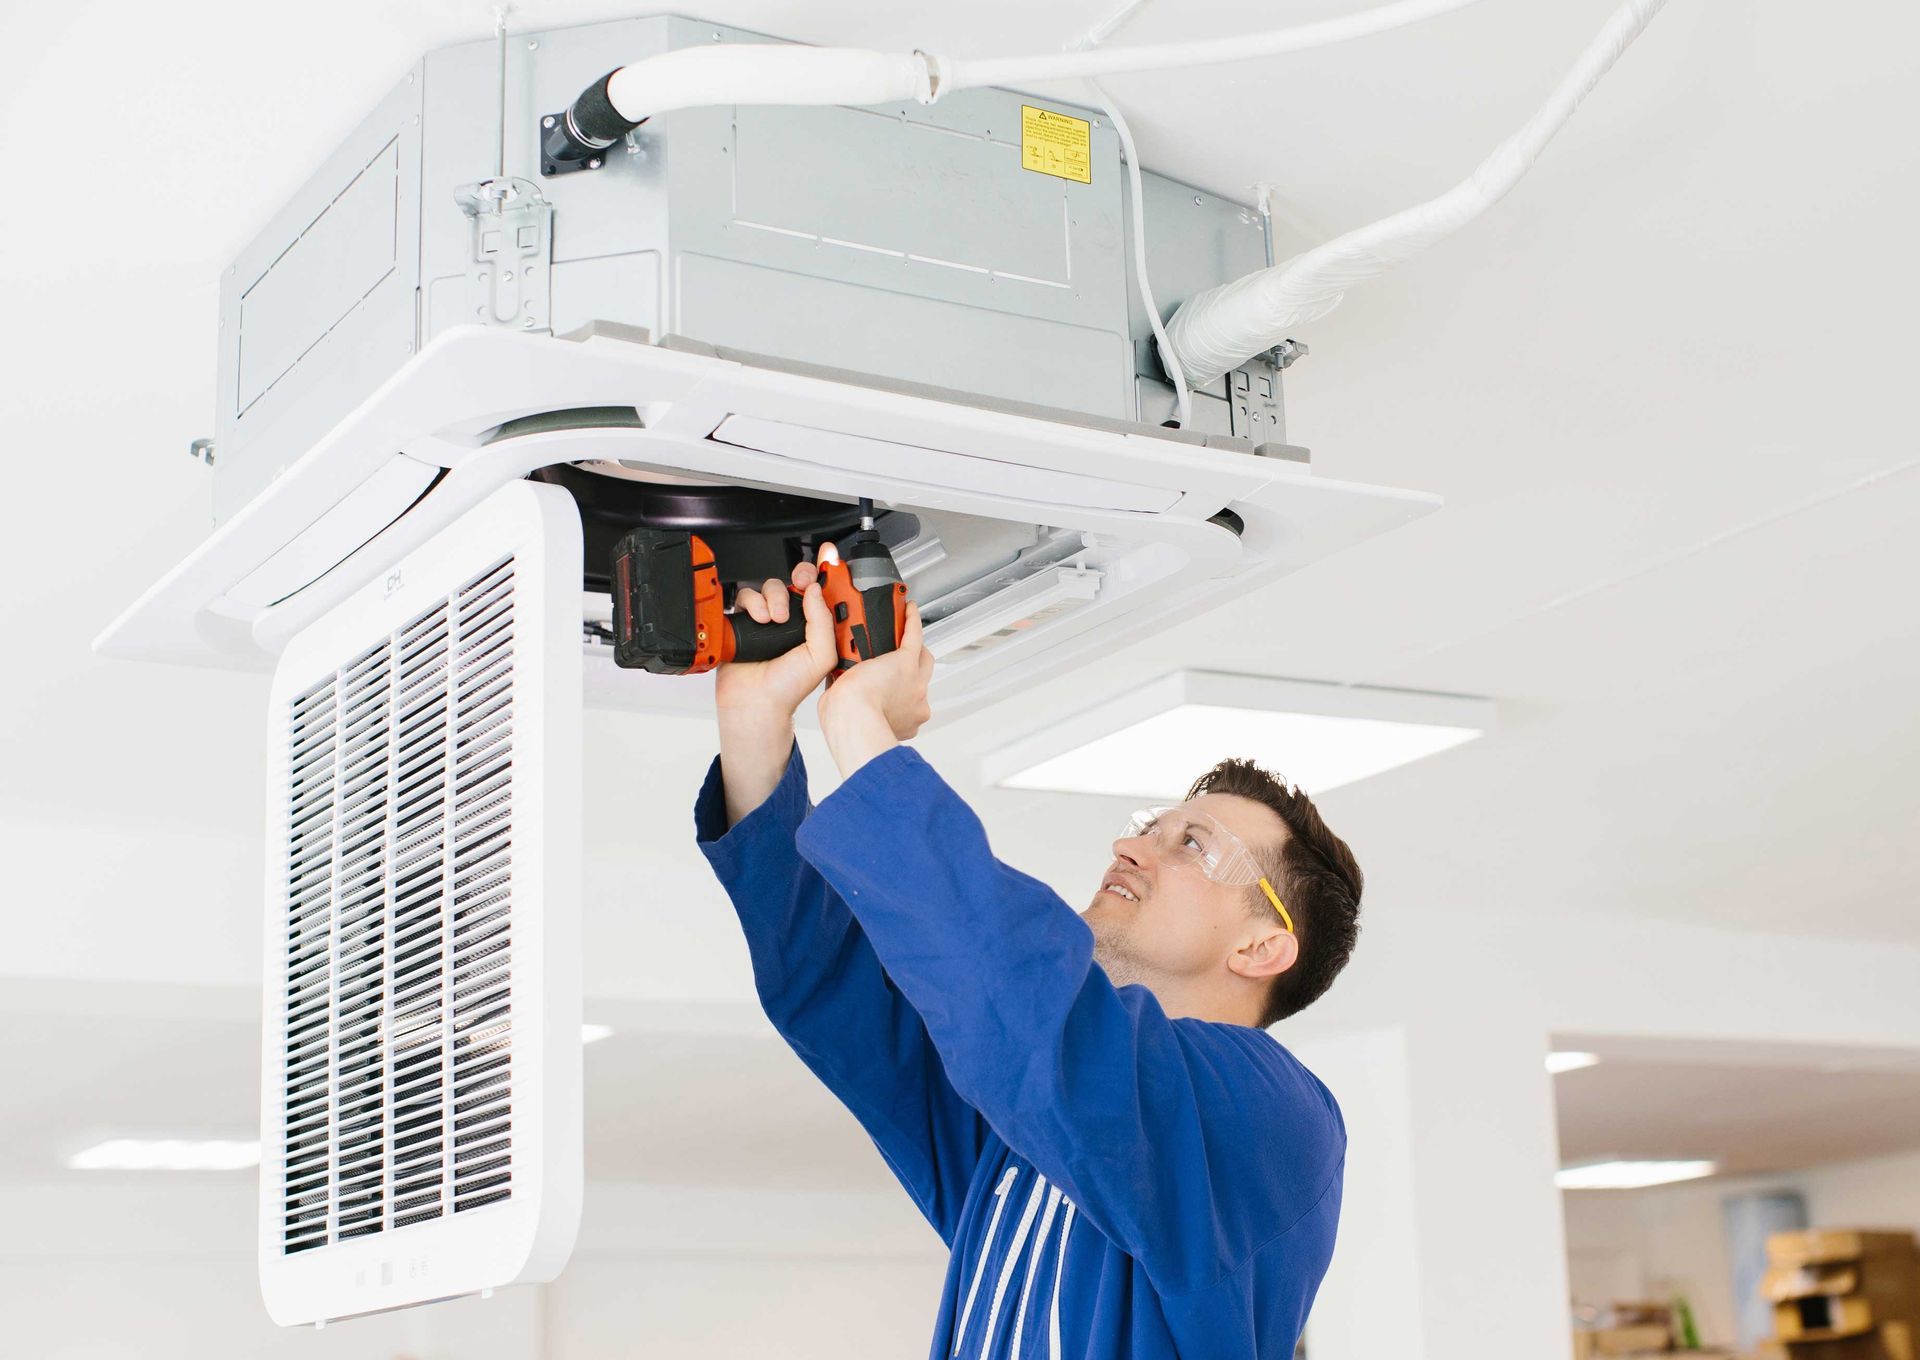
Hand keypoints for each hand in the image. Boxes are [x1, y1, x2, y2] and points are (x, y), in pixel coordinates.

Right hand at [712, 559, 836, 723]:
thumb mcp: (821, 655)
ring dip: (774, 598)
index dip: (825, 571)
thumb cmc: (788, 687)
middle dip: (798, 577)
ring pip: (770, 585)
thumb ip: (823, 621)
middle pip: (795, 580)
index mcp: (814, 625)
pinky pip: (746, 596)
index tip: (828, 557)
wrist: (756, 701)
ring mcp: (768, 618)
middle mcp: (792, 619)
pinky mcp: (745, 620)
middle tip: (800, 584)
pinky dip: (753, 603)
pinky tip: (759, 620)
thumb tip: (815, 591)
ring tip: (774, 620)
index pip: (822, 590)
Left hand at [816, 603, 934, 777]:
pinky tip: (908, 610)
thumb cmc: (849, 724)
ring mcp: (915, 681)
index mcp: (903, 718)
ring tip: (903, 633)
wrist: (854, 718)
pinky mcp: (906, 661)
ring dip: (916, 648)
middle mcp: (915, 701)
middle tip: (901, 663)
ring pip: (922, 659)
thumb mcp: (848, 713)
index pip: (906, 702)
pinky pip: (913, 635)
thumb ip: (847, 700)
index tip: (892, 688)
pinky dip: (912, 621)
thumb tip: (836, 689)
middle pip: (922, 680)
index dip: (899, 693)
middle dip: (915, 672)